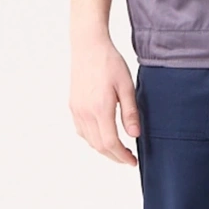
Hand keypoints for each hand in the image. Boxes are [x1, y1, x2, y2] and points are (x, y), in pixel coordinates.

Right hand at [69, 36, 140, 165]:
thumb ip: (130, 112)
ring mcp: (77, 110)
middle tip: (128, 159)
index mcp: (100, 108)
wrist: (88, 47)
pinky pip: (81, 131)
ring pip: (89, 140)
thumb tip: (134, 135)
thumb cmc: (109, 62)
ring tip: (119, 149)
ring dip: (104, 149)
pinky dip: (93, 139)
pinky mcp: (73, 106)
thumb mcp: (126, 86)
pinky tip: (103, 136)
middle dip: (114, 156)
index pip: (111, 143)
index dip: (122, 156)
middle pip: (99, 146)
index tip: (133, 161)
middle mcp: (85, 113)